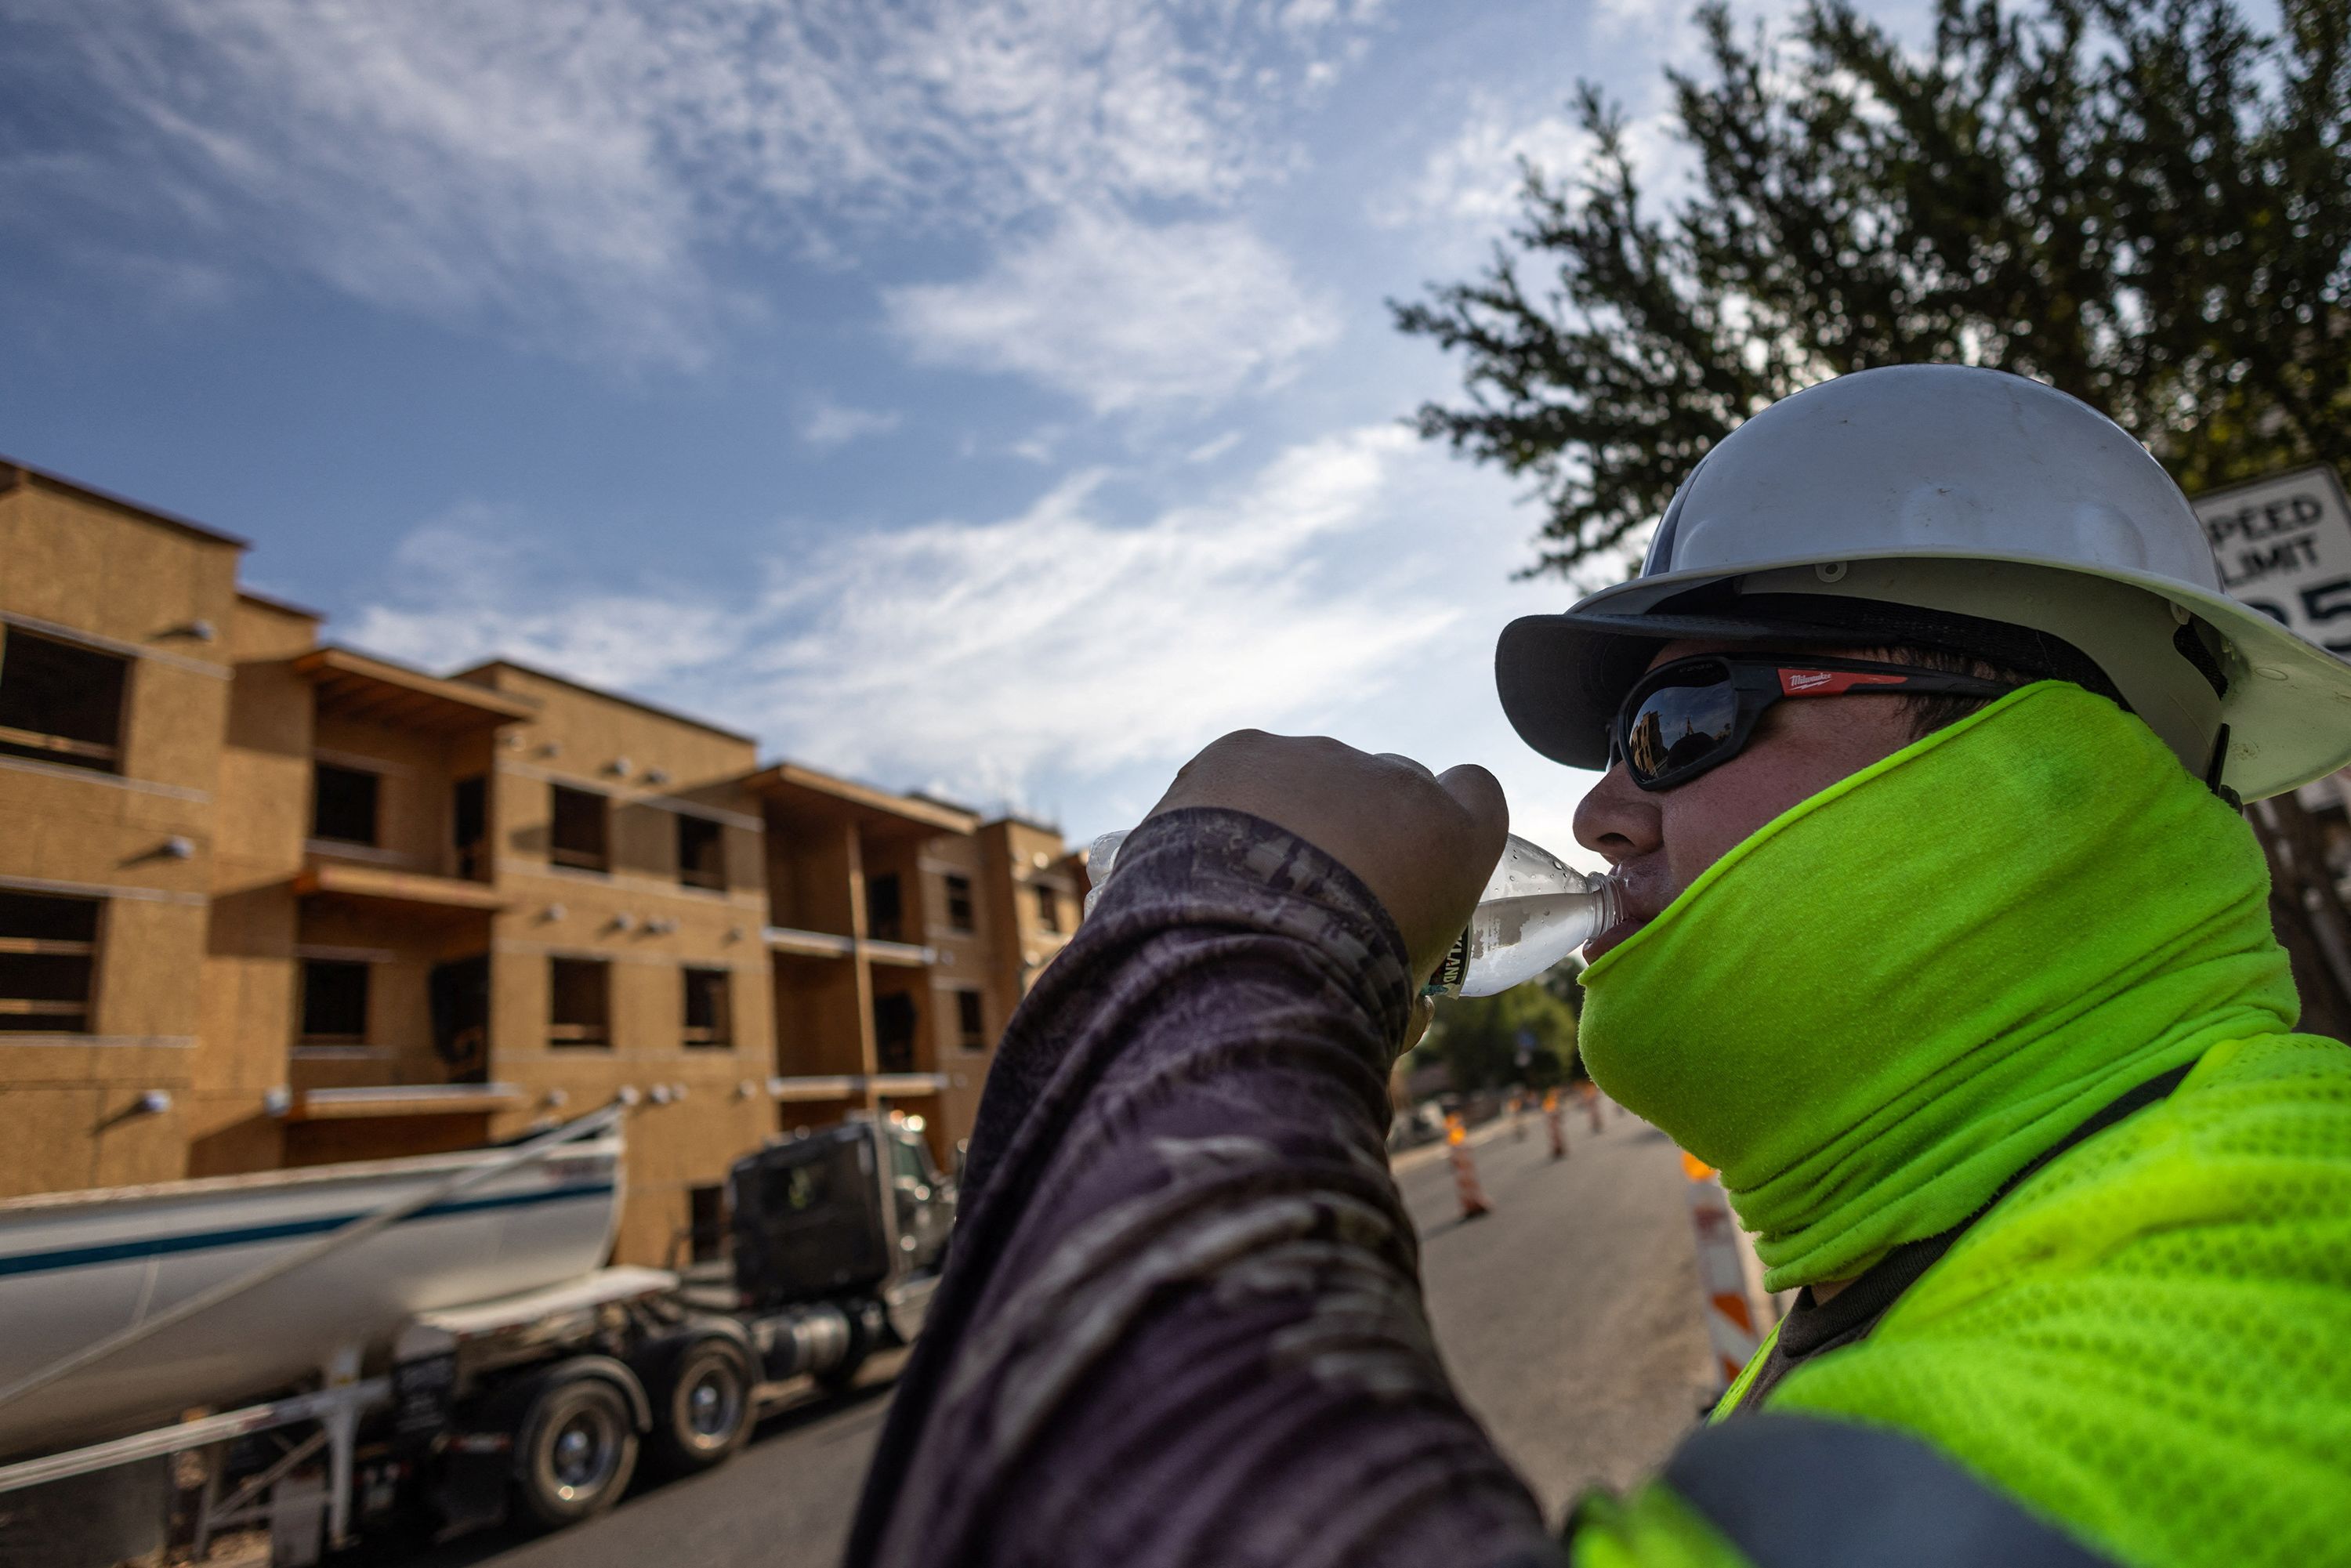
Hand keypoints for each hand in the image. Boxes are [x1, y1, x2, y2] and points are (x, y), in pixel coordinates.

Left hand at [1145, 731, 1508, 991]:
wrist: (1238, 965)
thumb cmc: (1335, 1000)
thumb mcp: (1398, 1010)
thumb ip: (1414, 997)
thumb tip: (1416, 1010)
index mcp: (1455, 837)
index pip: (1474, 791)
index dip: (1445, 818)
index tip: (1415, 854)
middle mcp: (1396, 780)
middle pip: (1388, 782)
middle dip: (1362, 823)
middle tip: (1318, 888)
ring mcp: (1319, 758)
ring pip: (1310, 776)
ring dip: (1290, 818)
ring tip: (1243, 885)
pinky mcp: (1245, 751)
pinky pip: (1241, 770)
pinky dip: (1224, 805)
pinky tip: (1202, 855)